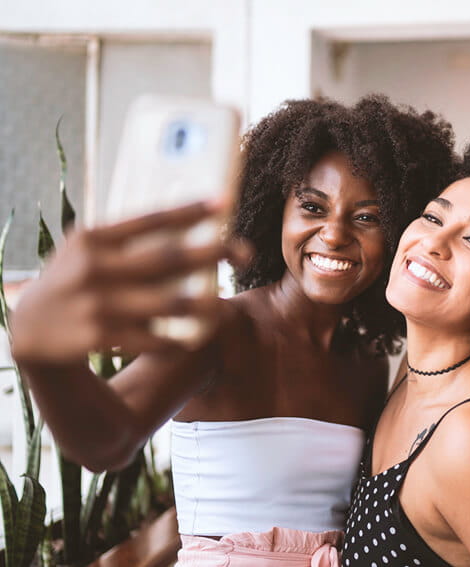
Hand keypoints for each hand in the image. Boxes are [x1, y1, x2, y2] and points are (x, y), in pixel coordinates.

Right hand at [10, 201, 251, 363]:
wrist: (30, 328)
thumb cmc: (73, 279)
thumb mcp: (86, 249)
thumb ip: (124, 238)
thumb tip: (184, 222)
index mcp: (93, 238)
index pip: (150, 218)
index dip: (190, 210)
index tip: (224, 203)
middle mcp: (94, 267)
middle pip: (168, 258)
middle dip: (212, 253)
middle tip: (244, 251)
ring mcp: (96, 303)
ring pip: (167, 302)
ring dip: (204, 303)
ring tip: (224, 303)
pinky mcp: (97, 337)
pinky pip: (151, 338)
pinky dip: (176, 338)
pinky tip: (193, 337)